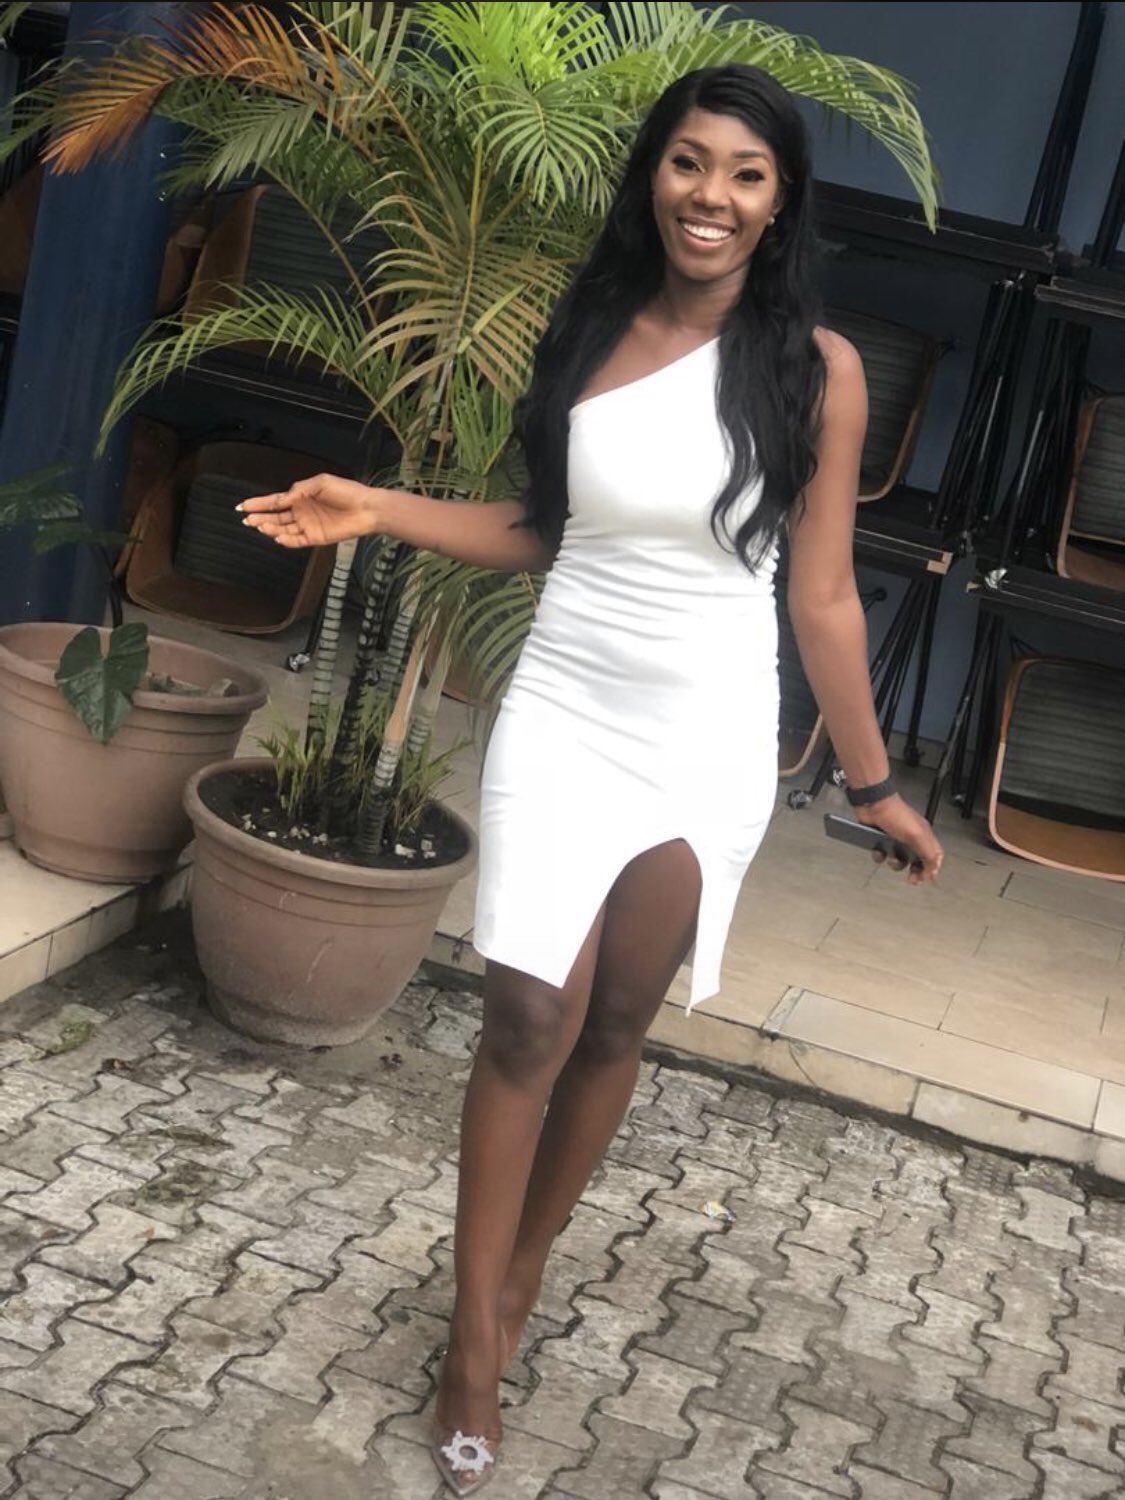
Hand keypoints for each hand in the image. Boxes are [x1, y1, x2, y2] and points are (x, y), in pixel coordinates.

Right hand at [237, 473, 379, 547]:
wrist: (367, 508)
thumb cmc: (347, 492)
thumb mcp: (320, 483)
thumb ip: (299, 490)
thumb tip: (282, 498)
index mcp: (300, 497)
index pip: (275, 501)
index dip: (258, 503)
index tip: (242, 505)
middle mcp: (301, 512)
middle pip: (275, 517)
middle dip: (259, 518)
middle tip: (246, 519)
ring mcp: (308, 525)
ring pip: (283, 529)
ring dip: (271, 528)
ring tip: (260, 526)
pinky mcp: (316, 537)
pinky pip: (297, 541)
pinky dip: (286, 540)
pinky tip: (277, 537)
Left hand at [855, 795, 943, 884]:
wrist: (872, 805)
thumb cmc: (896, 815)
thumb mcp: (917, 836)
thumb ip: (928, 854)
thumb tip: (934, 870)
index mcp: (924, 836)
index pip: (934, 856)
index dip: (932, 868)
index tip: (925, 878)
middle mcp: (911, 838)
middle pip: (918, 861)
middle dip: (915, 871)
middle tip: (911, 879)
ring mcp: (896, 838)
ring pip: (899, 859)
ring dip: (895, 864)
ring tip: (892, 859)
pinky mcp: (881, 839)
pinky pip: (882, 854)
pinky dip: (880, 855)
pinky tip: (878, 850)